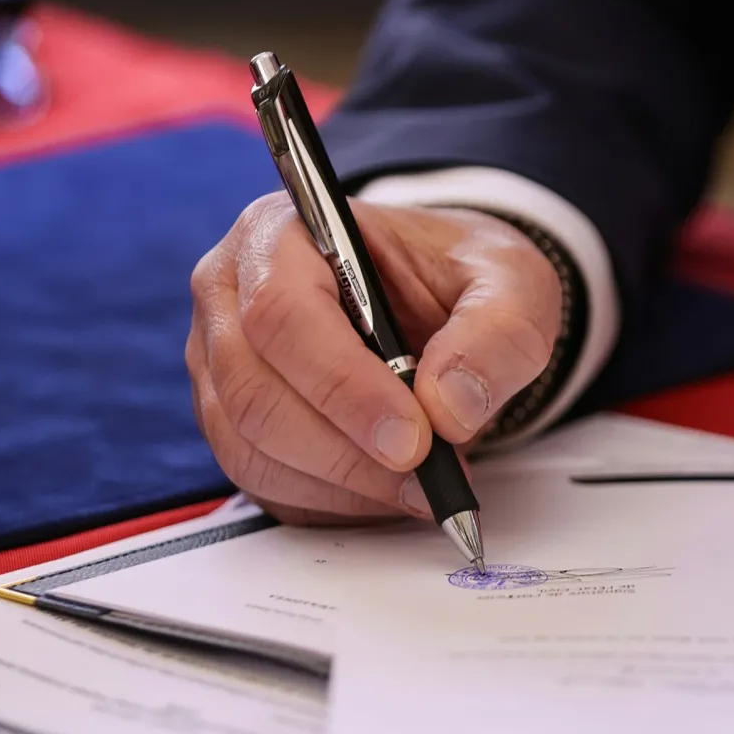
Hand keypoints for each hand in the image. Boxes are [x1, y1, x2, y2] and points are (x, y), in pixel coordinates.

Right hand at [187, 193, 560, 523]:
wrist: (444, 304)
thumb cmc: (461, 277)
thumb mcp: (512, 281)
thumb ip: (498, 332)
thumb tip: (450, 404)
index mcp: (283, 232)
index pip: (282, 312)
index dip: (344, 385)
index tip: (414, 437)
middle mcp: (232, 295)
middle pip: (255, 392)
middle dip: (348, 451)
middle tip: (429, 477)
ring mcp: (221, 364)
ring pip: (251, 448)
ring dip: (344, 484)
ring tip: (424, 486)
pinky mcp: (234, 423)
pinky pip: (263, 483)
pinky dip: (332, 501)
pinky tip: (390, 490)